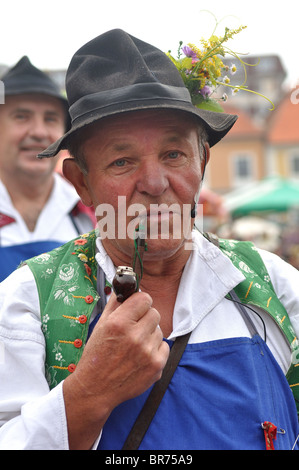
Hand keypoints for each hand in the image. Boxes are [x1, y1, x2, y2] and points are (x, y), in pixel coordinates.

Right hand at [63, 291, 168, 448]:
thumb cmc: (96, 356)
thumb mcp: (100, 325)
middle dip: (145, 317)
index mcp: (119, 323)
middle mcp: (135, 336)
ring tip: (134, 345)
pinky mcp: (157, 366)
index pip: (144, 298)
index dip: (140, 302)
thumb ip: (115, 304)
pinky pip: (164, 346)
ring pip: (159, 330)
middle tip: (134, 327)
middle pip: (154, 313)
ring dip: (149, 334)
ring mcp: (147, 352)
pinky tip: (141, 355)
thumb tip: (126, 289)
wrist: (96, 389)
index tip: (136, 307)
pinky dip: (155, 349)